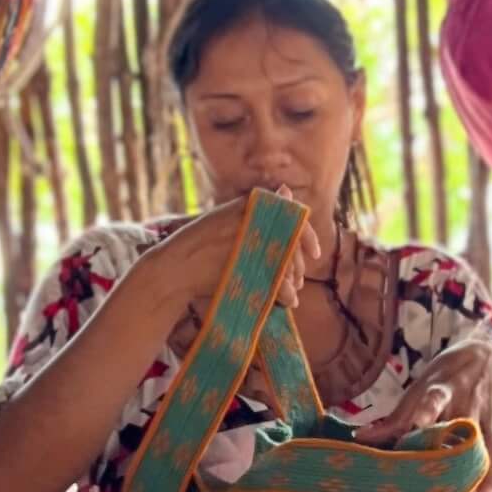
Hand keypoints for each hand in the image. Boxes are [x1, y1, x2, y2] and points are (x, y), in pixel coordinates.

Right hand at [144, 193, 321, 315]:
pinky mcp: (246, 270)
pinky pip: (276, 282)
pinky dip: (284, 293)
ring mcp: (249, 245)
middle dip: (299, 266)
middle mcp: (251, 221)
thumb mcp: (228, 217)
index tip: (316, 253)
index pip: (293, 217)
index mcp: (250, 206)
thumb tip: (287, 190)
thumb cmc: (201, 243)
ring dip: (291, 282)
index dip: (309, 237)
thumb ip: (259, 206)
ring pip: (286, 264)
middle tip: (299, 280)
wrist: (175, 266)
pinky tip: (286, 301)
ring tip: (291, 295)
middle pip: (292, 244)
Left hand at [368, 341, 491, 491]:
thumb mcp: (419, 390)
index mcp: (443, 390)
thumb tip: (360, 439)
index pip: (434, 398)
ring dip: (491, 472)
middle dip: (467, 458)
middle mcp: (469, 402)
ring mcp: (490, 416)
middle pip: (469, 433)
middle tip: (461, 486)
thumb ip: (395, 418)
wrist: (486, 355)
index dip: (428, 409)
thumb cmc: (443, 378)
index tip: (421, 421)